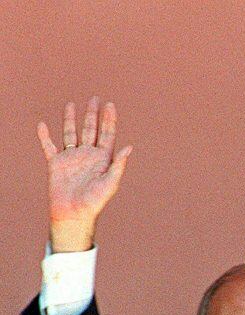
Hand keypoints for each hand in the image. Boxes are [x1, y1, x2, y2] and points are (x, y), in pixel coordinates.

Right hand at [37, 96, 131, 251]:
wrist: (74, 213)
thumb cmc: (95, 201)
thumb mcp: (110, 183)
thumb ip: (118, 164)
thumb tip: (130, 147)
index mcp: (102, 159)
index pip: (107, 134)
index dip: (109, 120)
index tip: (110, 105)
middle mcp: (87, 155)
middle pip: (90, 130)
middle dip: (93, 114)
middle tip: (95, 99)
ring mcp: (72, 158)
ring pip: (70, 133)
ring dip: (70, 119)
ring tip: (71, 104)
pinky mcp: (56, 163)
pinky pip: (49, 146)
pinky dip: (44, 136)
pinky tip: (42, 125)